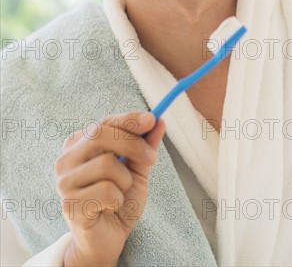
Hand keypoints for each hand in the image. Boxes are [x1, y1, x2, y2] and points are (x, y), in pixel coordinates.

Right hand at [55, 110, 165, 265]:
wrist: (107, 240)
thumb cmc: (118, 199)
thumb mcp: (136, 169)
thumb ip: (145, 145)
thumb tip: (159, 120)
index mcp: (78, 145)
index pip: (103, 122)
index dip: (128, 119)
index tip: (151, 119)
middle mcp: (66, 160)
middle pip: (100, 134)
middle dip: (133, 144)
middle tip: (152, 158)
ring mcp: (64, 182)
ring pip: (107, 164)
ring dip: (125, 180)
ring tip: (120, 193)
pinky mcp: (69, 205)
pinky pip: (107, 191)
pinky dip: (119, 200)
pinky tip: (111, 207)